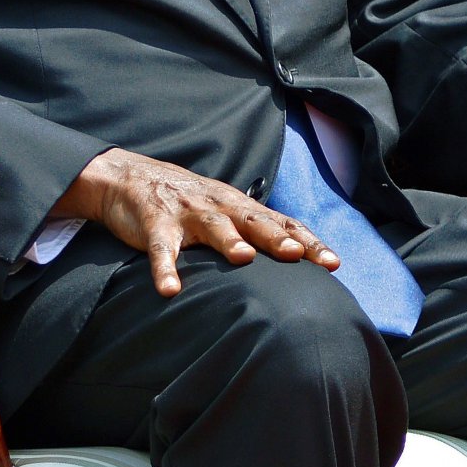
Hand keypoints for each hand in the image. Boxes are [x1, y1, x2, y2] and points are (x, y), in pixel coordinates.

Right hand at [52, 147, 337, 296]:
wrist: (133, 177)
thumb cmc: (192, 203)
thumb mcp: (228, 211)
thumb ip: (258, 230)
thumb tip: (300, 256)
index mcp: (242, 207)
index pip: (283, 223)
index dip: (309, 242)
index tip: (333, 264)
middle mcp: (221, 207)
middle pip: (255, 221)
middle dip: (277, 238)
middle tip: (297, 254)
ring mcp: (189, 214)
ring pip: (213, 228)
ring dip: (229, 242)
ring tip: (244, 258)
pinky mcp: (155, 225)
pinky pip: (161, 249)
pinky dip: (164, 269)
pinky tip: (169, 289)